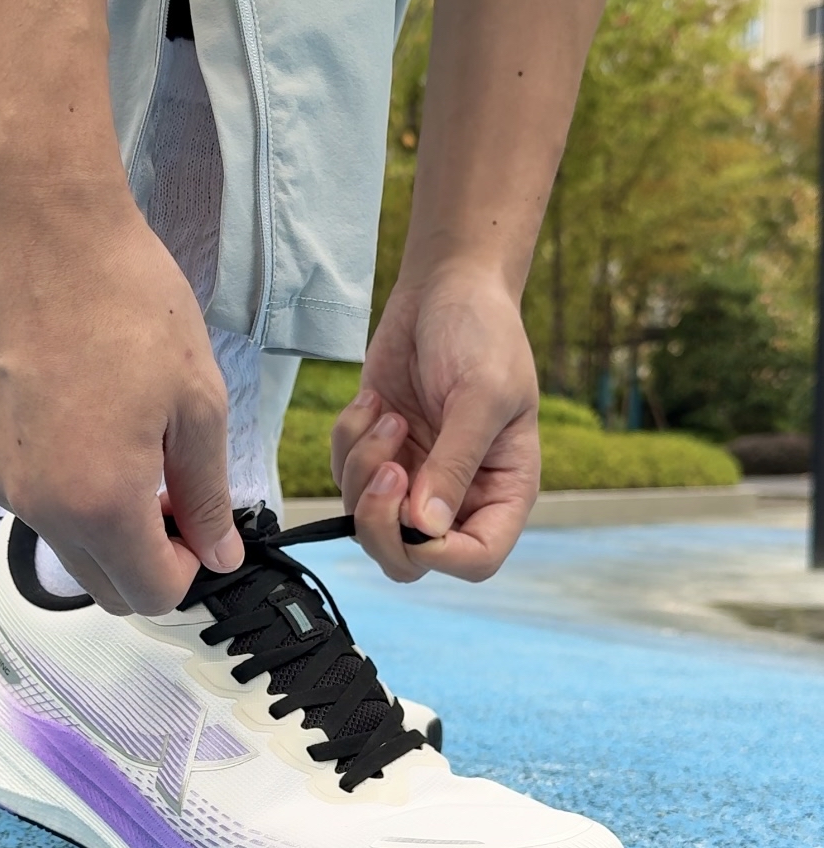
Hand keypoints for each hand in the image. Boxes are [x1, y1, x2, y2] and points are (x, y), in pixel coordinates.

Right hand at [0, 176, 242, 614]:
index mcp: (99, 503)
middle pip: (101, 581)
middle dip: (146, 554)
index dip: (190, 569)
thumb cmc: (125, 298)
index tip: (203, 524)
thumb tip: (221, 554)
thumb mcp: (197, 402)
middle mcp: (35, 504)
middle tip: (173, 489)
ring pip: (61, 537)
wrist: (34, 223)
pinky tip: (78, 410)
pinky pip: (25, 491)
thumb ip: (208, 494)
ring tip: (127, 434)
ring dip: (101, 516)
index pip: (151, 593)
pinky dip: (58, 478)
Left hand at [330, 265, 539, 583]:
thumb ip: (454, 464)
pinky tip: (373, 403)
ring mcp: (414, 477)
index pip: (476, 559)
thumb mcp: (480, 396)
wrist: (446, 288)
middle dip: (383, 522)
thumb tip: (425, 528)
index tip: (416, 513)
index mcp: (503, 490)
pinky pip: (345, 478)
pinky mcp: (378, 454)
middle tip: (387, 469)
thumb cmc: (483, 334)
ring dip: (364, 470)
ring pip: (368, 521)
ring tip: (386, 416)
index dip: (441, 554)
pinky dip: (349, 443)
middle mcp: (458, 495)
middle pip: (410, 558)